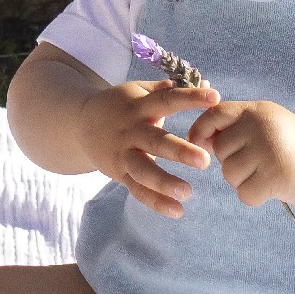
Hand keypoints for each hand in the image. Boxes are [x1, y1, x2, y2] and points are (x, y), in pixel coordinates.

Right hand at [74, 78, 219, 218]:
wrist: (79, 123)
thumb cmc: (120, 106)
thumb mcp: (139, 91)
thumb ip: (169, 89)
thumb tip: (206, 81)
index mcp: (140, 106)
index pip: (167, 99)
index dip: (190, 97)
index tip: (215, 96)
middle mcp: (131, 130)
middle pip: (155, 141)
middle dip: (179, 151)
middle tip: (205, 161)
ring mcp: (124, 154)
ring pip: (143, 170)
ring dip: (164, 182)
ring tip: (187, 192)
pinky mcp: (119, 174)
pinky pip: (138, 190)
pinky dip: (156, 202)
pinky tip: (177, 211)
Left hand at [188, 100, 294, 210]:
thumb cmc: (284, 142)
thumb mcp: (261, 121)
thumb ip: (231, 125)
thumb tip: (195, 136)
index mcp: (254, 111)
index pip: (215, 114)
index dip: (200, 129)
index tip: (196, 142)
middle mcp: (260, 127)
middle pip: (220, 150)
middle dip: (231, 160)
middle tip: (255, 161)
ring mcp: (267, 152)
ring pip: (229, 173)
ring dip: (242, 180)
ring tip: (264, 173)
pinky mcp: (274, 177)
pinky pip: (244, 193)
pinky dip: (254, 196)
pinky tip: (269, 187)